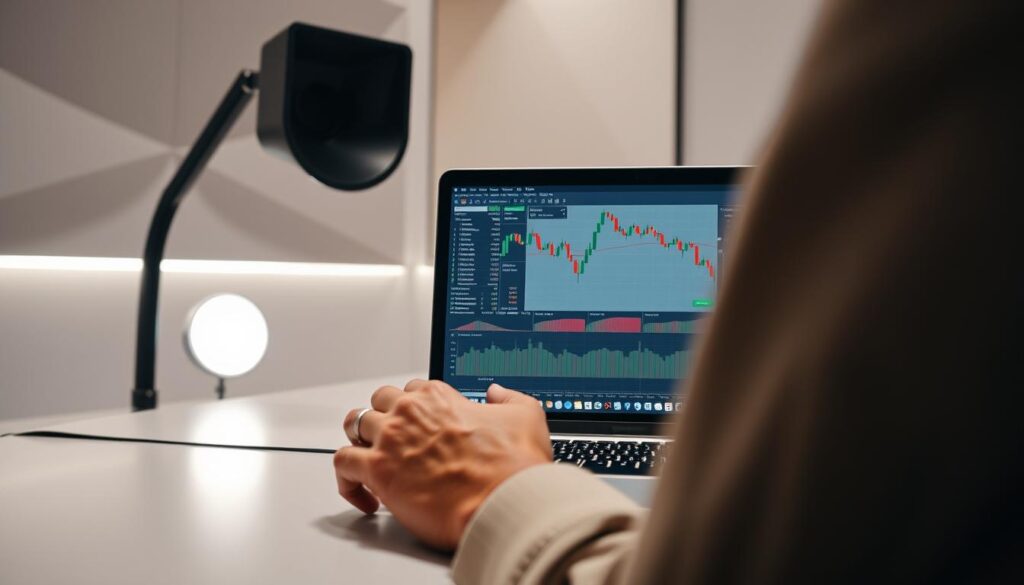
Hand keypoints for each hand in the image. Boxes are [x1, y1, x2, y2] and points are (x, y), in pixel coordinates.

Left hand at [334, 379, 551, 549]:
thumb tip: (496, 392)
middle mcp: (410, 412)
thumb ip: (509, 398)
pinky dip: (347, 479)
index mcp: (438, 397)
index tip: (421, 427)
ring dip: (359, 441)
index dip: (415, 409)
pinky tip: (363, 495)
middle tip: (392, 441)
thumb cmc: (513, 466)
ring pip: (354, 425)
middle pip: (379, 402)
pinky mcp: (377, 471)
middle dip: (383, 418)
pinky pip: (342, 463)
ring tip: (369, 460)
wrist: (503, 501)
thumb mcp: (527, 416)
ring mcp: (390, 440)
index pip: (412, 390)